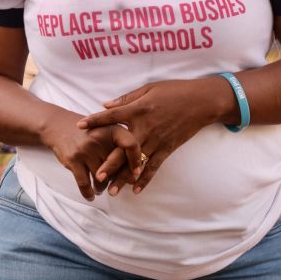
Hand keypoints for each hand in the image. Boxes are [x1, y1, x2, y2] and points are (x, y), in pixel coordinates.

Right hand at [41, 109, 140, 199]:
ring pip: (101, 178)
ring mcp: (86, 149)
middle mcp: (100, 138)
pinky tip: (91, 196)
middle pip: (116, 166)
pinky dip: (88, 193)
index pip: (131, 145)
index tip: (137, 173)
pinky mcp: (73, 160)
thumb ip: (121, 150)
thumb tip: (135, 178)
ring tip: (102, 188)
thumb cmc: (89, 133)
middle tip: (117, 187)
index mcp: (113, 129)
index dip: (136, 160)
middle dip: (117, 180)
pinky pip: (84, 184)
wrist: (59, 126)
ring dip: (102, 187)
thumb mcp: (107, 133)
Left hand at [80, 78, 223, 194]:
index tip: (79, 126)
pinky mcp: (167, 149)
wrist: (201, 102)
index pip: (112, 117)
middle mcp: (146, 128)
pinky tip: (136, 190)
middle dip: (109, 164)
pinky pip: (154, 167)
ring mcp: (157, 141)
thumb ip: (126, 99)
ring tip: (112, 191)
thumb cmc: (174, 91)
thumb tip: (105, 105)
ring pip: (137, 163)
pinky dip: (145, 179)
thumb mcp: (149, 88)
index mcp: (139, 110)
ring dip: (124, 178)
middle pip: (123, 149)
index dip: (95, 121)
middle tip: (96, 176)